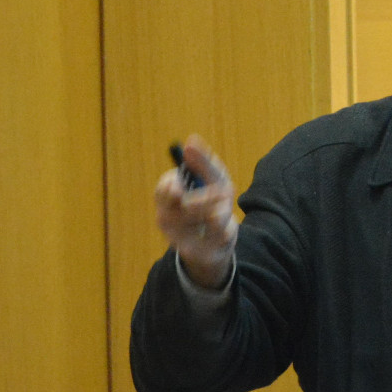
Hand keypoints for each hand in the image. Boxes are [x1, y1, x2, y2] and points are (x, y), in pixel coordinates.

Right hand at [154, 134, 237, 289]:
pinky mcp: (191, 252)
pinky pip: (211, 236)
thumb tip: (190, 139)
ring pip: (198, 220)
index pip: (165, 187)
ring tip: (225, 209)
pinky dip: (222, 229)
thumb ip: (203, 161)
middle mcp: (165, 216)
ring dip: (219, 211)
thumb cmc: (214, 204)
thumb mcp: (215, 178)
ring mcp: (176, 237)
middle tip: (225, 194)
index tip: (194, 181)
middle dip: (206, 197)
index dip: (177, 184)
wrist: (218, 241)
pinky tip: (221, 227)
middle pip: (179, 206)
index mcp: (167, 196)